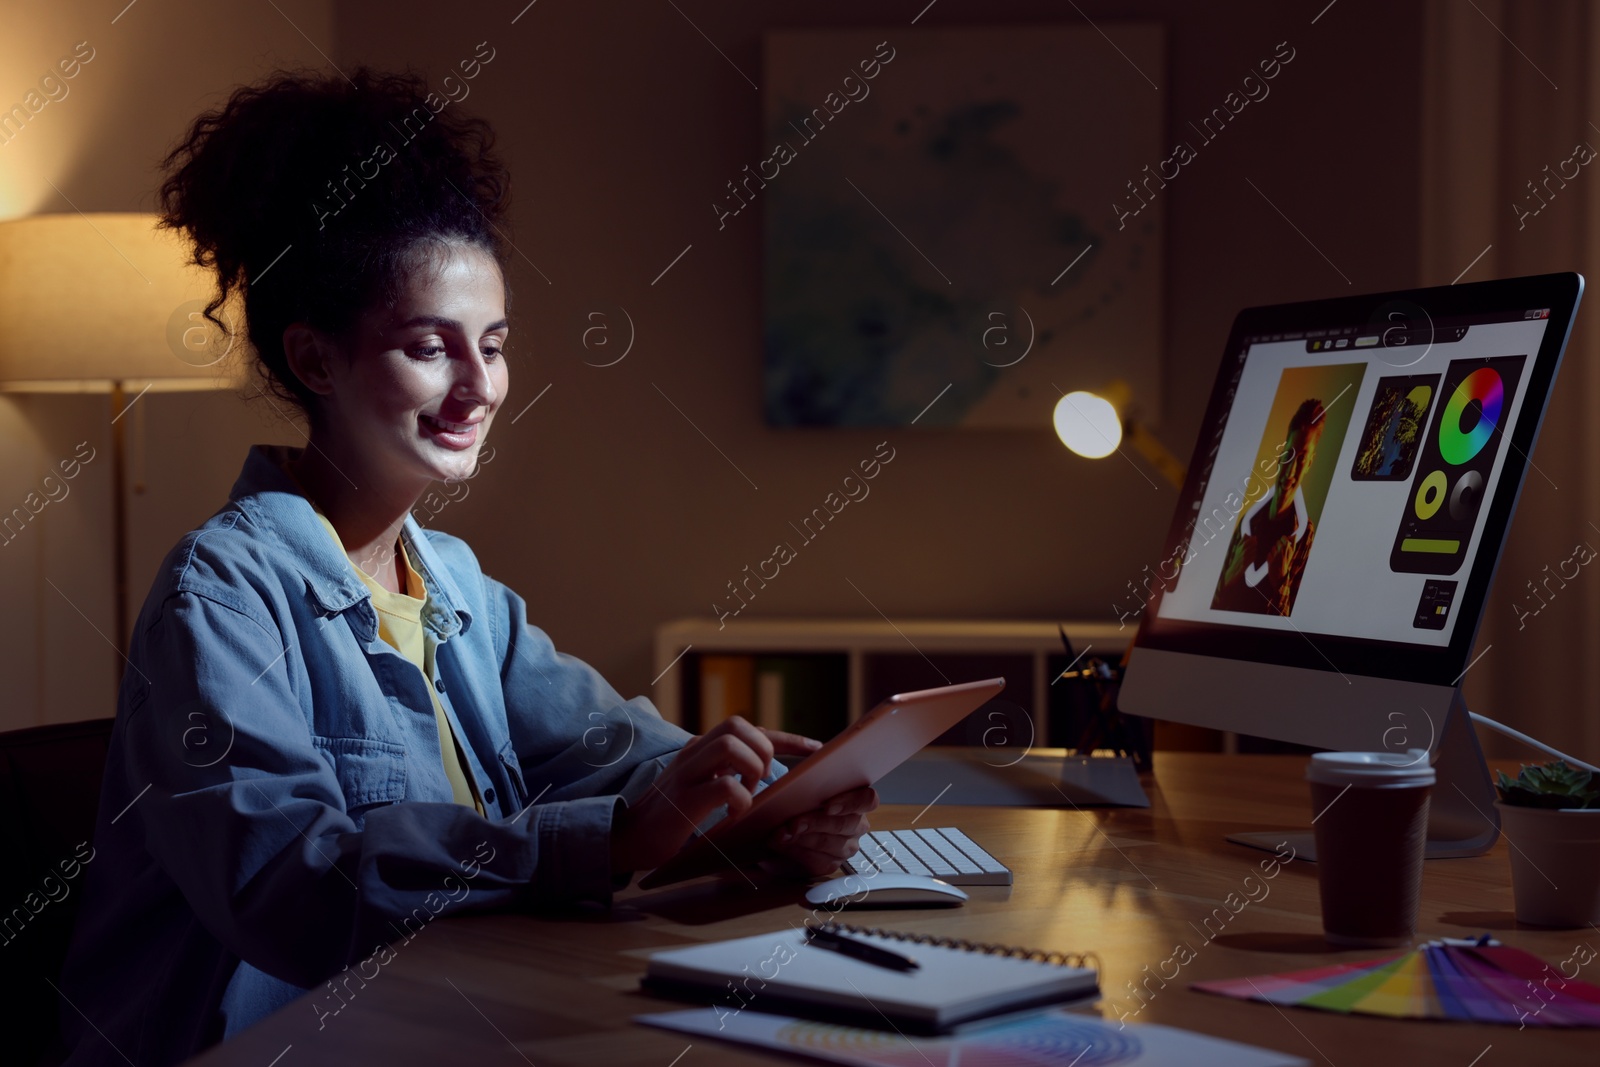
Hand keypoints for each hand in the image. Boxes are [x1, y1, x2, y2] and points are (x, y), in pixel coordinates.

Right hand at [610, 717, 820, 874]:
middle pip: (737, 725)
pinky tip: (734, 815)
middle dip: (762, 749)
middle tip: (761, 780)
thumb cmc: (670, 819)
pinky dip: (739, 800)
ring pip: (731, 746)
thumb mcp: (700, 789)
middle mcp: (693, 754)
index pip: (748, 730)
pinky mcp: (684, 799)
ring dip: (751, 770)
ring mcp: (686, 774)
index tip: (814, 748)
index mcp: (700, 750)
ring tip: (747, 794)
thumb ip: (725, 777)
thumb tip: (765, 782)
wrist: (627, 838)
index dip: (785, 737)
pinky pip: (723, 786)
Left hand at [764, 785, 877, 877]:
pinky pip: (817, 861)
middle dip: (814, 823)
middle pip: (843, 824)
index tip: (828, 807)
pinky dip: (796, 851)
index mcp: (858, 800)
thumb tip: (800, 787)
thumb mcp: (806, 788)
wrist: (785, 824)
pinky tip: (782, 844)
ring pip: (828, 843)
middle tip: (791, 823)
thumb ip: (809, 785)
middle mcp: (857, 825)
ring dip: (801, 838)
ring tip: (780, 834)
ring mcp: (847, 847)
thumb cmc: (800, 800)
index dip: (850, 802)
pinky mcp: (832, 864)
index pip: (867, 799)